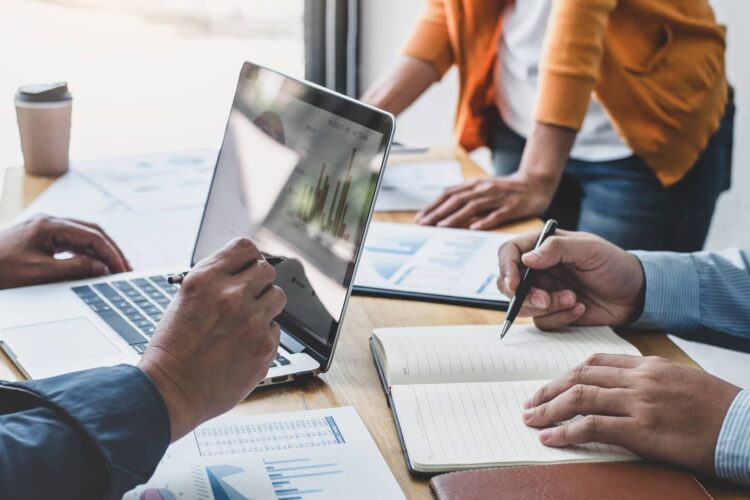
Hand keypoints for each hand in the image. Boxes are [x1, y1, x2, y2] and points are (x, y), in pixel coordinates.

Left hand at [0, 215, 130, 288]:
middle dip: (111, 250)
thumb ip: (74, 268)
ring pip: (83, 237)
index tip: (124, 270)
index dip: (111, 254)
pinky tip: (93, 266)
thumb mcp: (39, 273)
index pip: (93, 236)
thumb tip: (100, 267)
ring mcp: (45, 230)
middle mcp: (50, 223)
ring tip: (114, 269)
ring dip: (100, 252)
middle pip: (92, 232)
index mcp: (50, 225)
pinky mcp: (40, 239)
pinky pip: (71, 243)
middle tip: (126, 269)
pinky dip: (86, 254)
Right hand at [138, 237, 286, 440]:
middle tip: (248, 298)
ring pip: (277, 296)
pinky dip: (264, 335)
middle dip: (258, 282)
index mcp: (206, 278)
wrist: (170, 391)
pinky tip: (243, 346)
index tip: (247, 267)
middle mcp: (231, 294)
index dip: (248, 258)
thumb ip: (215, 281)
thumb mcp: (185, 300)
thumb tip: (242, 270)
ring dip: (266, 306)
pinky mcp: (265, 345)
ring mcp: (251, 320)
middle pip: (266, 269)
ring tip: (247, 322)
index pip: (245, 247)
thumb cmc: (173, 349)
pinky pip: (276, 328)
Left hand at [415, 173, 556, 229]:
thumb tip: (443, 204)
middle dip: (439, 212)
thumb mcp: (483, 187)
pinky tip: (474, 228)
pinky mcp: (513, 207)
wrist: (536, 183)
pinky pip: (497, 215)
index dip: (434, 205)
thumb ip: (465, 195)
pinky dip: (485, 221)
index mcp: (475, 185)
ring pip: (473, 206)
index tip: (420, 217)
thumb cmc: (506, 189)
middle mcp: (484, 189)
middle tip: (424, 223)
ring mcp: (498, 197)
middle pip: (457, 200)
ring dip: (456, 217)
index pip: (449, 194)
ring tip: (442, 226)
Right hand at [497, 230, 644, 329]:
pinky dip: (560, 317)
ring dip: (547, 307)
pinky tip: (580, 309)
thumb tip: (526, 259)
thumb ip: (557, 248)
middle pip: (508, 284)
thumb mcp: (589, 249)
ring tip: (573, 300)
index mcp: (542, 247)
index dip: (506, 268)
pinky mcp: (553, 312)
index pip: (509, 253)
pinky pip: (542, 322)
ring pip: (523, 306)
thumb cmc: (614, 264)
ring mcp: (544, 292)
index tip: (515, 285)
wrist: (636, 294)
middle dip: (524, 296)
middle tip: (545, 300)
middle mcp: (538, 269)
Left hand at [522, 354, 740, 475]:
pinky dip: (565, 432)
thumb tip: (621, 389)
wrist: (745, 427)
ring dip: (549, 408)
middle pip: (580, 376)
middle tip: (530, 402)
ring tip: (531, 419)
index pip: (596, 361)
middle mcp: (639, 378)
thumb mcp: (682, 381)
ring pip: (579, 397)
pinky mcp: (641, 429)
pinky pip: (591, 427)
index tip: (551, 384)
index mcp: (649, 364)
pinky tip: (550, 438)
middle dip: (549, 389)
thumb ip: (650, 380)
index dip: (567, 373)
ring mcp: (639, 402)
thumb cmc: (719, 408)